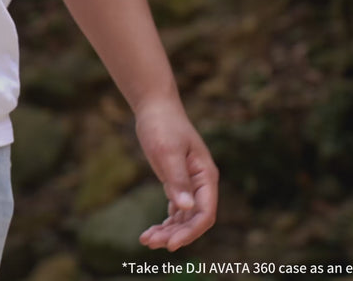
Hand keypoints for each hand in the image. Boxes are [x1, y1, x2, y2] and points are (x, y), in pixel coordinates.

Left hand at [134, 100, 218, 251]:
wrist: (155, 107)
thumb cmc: (163, 126)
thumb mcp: (167, 152)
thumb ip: (177, 180)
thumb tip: (186, 207)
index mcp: (205, 176)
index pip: (205, 213)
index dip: (190, 231)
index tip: (171, 245)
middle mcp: (201, 183)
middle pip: (194, 219)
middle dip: (175, 235)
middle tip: (151, 243)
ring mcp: (190, 184)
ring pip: (184, 217)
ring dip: (168, 231)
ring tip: (146, 240)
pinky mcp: (177, 182)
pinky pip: (176, 210)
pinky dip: (165, 222)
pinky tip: (151, 231)